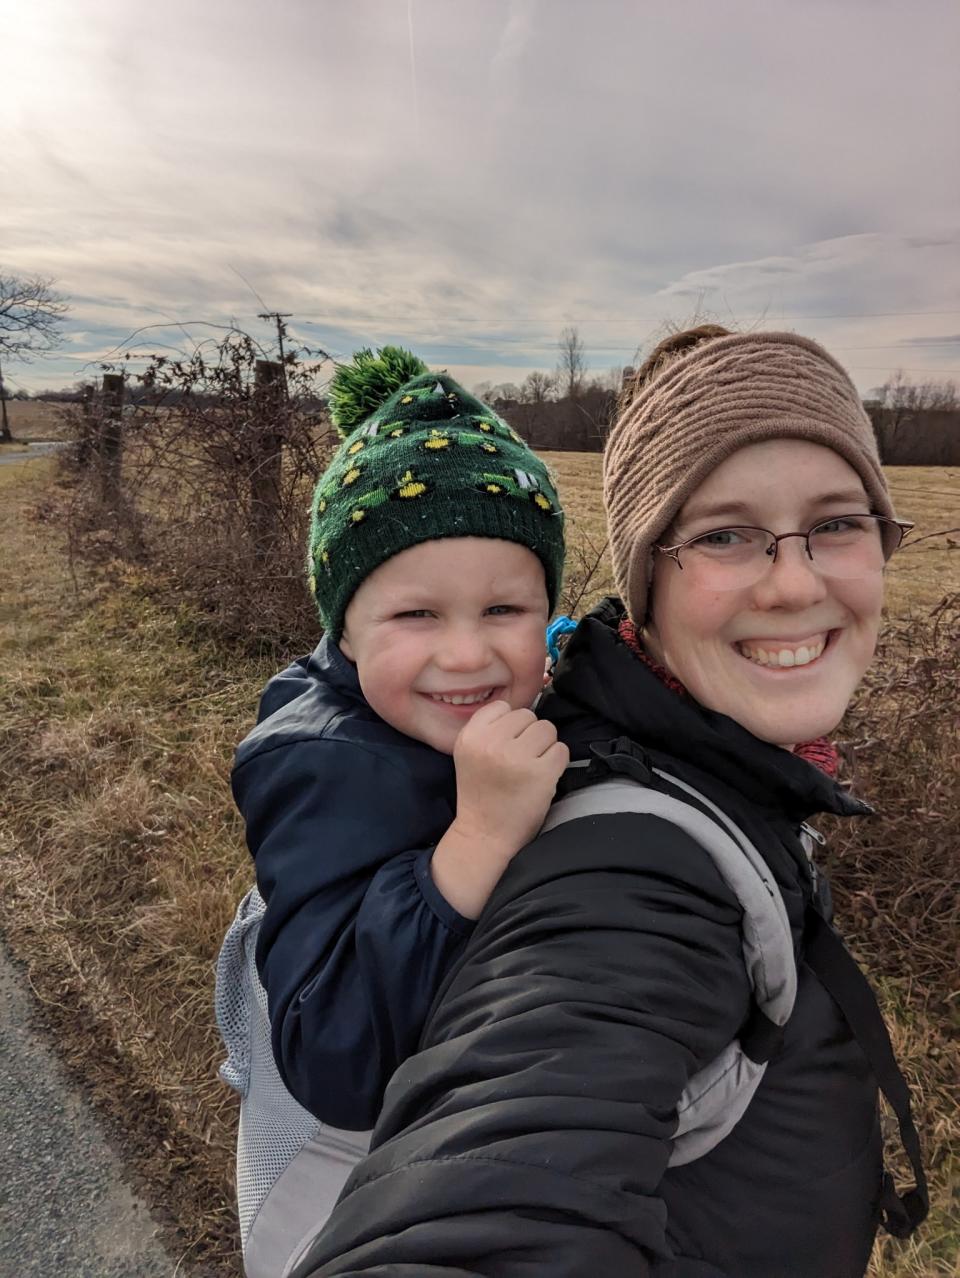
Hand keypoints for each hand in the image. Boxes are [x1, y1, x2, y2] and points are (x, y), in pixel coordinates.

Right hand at [430, 701, 568, 918]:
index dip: (510, 726)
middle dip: (529, 736)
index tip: (506, 746)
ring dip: (545, 747)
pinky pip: (561, 750)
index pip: (502, 707)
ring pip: (547, 729)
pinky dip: (557, 763)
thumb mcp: (470, 753)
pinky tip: (542, 777)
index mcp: (470, 736)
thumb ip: (489, 729)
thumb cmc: (482, 792)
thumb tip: (525, 708)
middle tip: (520, 760)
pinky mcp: (540, 773)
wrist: (485, 834)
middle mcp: (491, 743)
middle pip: (528, 716)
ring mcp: (516, 758)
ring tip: (531, 768)